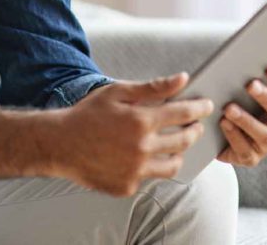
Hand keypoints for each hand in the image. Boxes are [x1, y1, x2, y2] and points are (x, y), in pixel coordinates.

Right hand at [53, 73, 213, 196]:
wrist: (59, 145)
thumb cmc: (88, 114)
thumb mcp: (118, 92)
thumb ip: (153, 87)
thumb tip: (182, 79)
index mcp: (141, 121)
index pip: (183, 113)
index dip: (199, 108)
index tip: (207, 105)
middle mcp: (141, 148)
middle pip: (183, 141)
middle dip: (194, 130)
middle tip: (196, 125)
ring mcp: (135, 171)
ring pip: (172, 165)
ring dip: (179, 153)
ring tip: (178, 144)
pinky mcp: (127, 186)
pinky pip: (149, 177)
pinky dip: (151, 166)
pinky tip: (147, 156)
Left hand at [216, 59, 266, 166]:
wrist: (223, 132)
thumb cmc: (245, 100)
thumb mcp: (261, 83)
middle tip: (250, 84)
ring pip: (265, 135)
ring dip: (247, 121)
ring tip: (229, 108)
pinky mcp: (250, 158)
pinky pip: (246, 151)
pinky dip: (235, 137)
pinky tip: (224, 123)